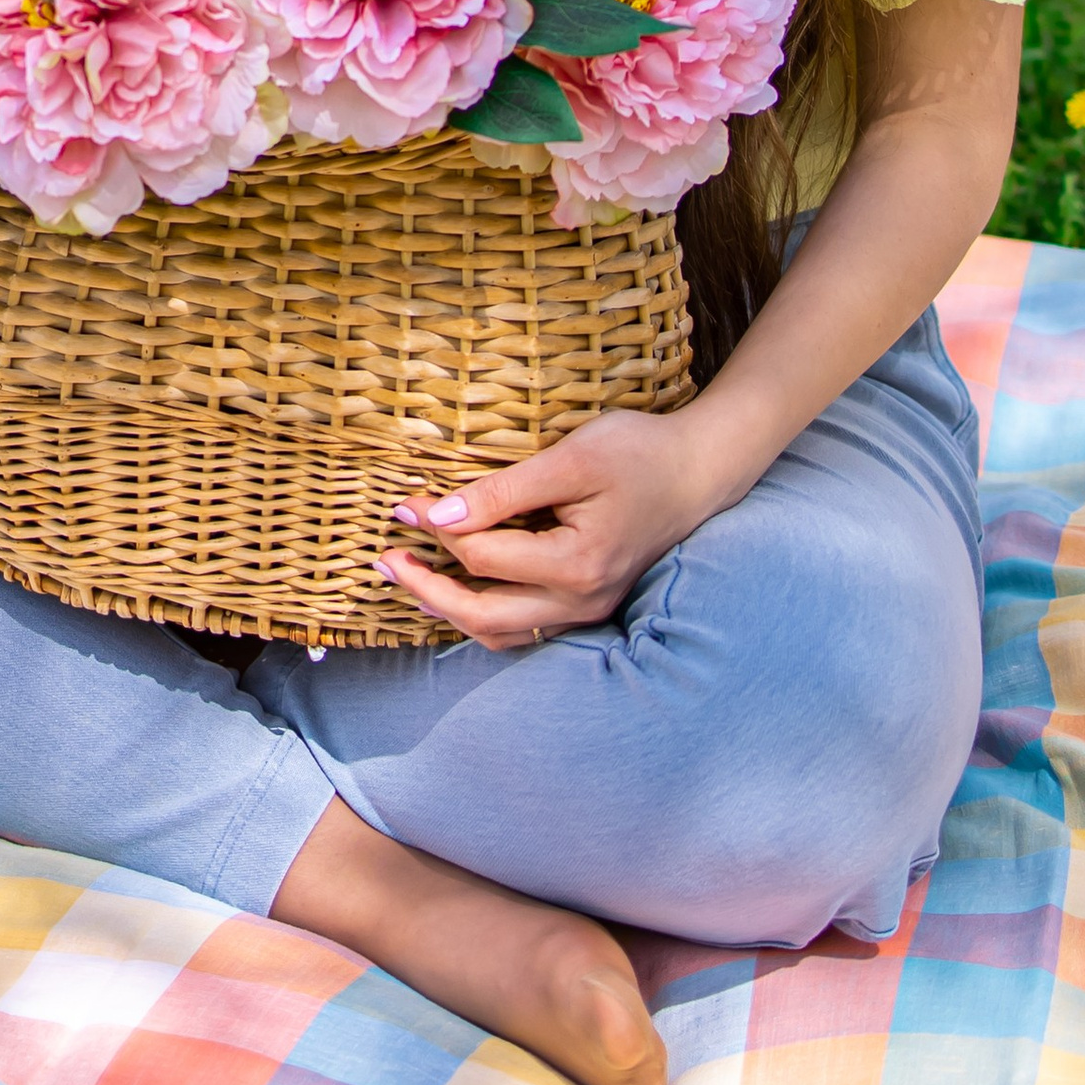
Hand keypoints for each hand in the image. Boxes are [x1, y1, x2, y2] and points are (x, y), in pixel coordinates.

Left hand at [377, 406, 724, 645]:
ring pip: (501, 631)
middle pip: (482, 614)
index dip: (435, 527)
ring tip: (410, 581)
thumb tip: (438, 517)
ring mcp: (587, 610)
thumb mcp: (570, 459)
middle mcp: (581, 601)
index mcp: (576, 566)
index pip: (481, 557)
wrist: (700, 469)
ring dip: (450, 610)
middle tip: (384, 561)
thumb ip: (503, 492)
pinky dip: (484, 614)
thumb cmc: (640, 453)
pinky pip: (524, 627)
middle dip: (426, 590)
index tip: (404, 502)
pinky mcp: (588, 605)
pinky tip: (457, 594)